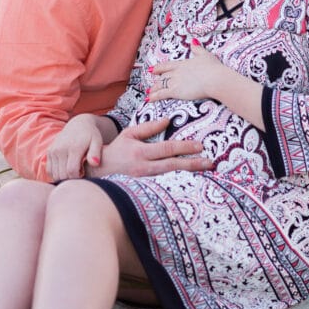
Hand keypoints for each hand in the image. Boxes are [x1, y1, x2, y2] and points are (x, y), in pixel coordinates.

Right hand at [46, 113, 103, 180]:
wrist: (78, 124)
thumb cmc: (91, 135)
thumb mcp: (97, 142)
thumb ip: (96, 153)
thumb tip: (95, 163)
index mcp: (73, 148)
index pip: (72, 171)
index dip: (78, 177)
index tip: (84, 174)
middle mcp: (60, 149)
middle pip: (62, 174)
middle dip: (71, 179)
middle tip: (79, 173)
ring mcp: (53, 151)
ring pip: (55, 174)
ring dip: (64, 177)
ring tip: (74, 170)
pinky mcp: (49, 152)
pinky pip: (49, 170)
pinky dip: (57, 174)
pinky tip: (66, 169)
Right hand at [87, 117, 213, 177]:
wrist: (99, 171)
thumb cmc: (116, 150)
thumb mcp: (129, 134)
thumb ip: (148, 127)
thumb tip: (167, 120)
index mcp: (141, 152)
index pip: (167, 149)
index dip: (184, 147)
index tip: (199, 146)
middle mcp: (144, 168)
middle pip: (172, 166)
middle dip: (192, 164)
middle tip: (209, 162)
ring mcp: (145, 180)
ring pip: (170, 177)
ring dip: (188, 173)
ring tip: (204, 169)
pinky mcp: (145, 188)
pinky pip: (164, 183)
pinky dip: (178, 181)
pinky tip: (191, 179)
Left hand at [146, 41, 226, 102]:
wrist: (214, 79)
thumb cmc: (212, 68)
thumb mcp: (205, 55)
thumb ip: (197, 49)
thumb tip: (194, 42)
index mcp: (182, 64)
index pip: (166, 66)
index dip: (158, 68)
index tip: (151, 70)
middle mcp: (176, 72)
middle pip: (162, 77)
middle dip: (156, 81)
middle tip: (151, 85)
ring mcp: (174, 82)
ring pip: (160, 85)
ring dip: (154, 89)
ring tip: (149, 94)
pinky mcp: (175, 91)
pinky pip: (161, 94)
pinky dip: (154, 97)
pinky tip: (149, 99)